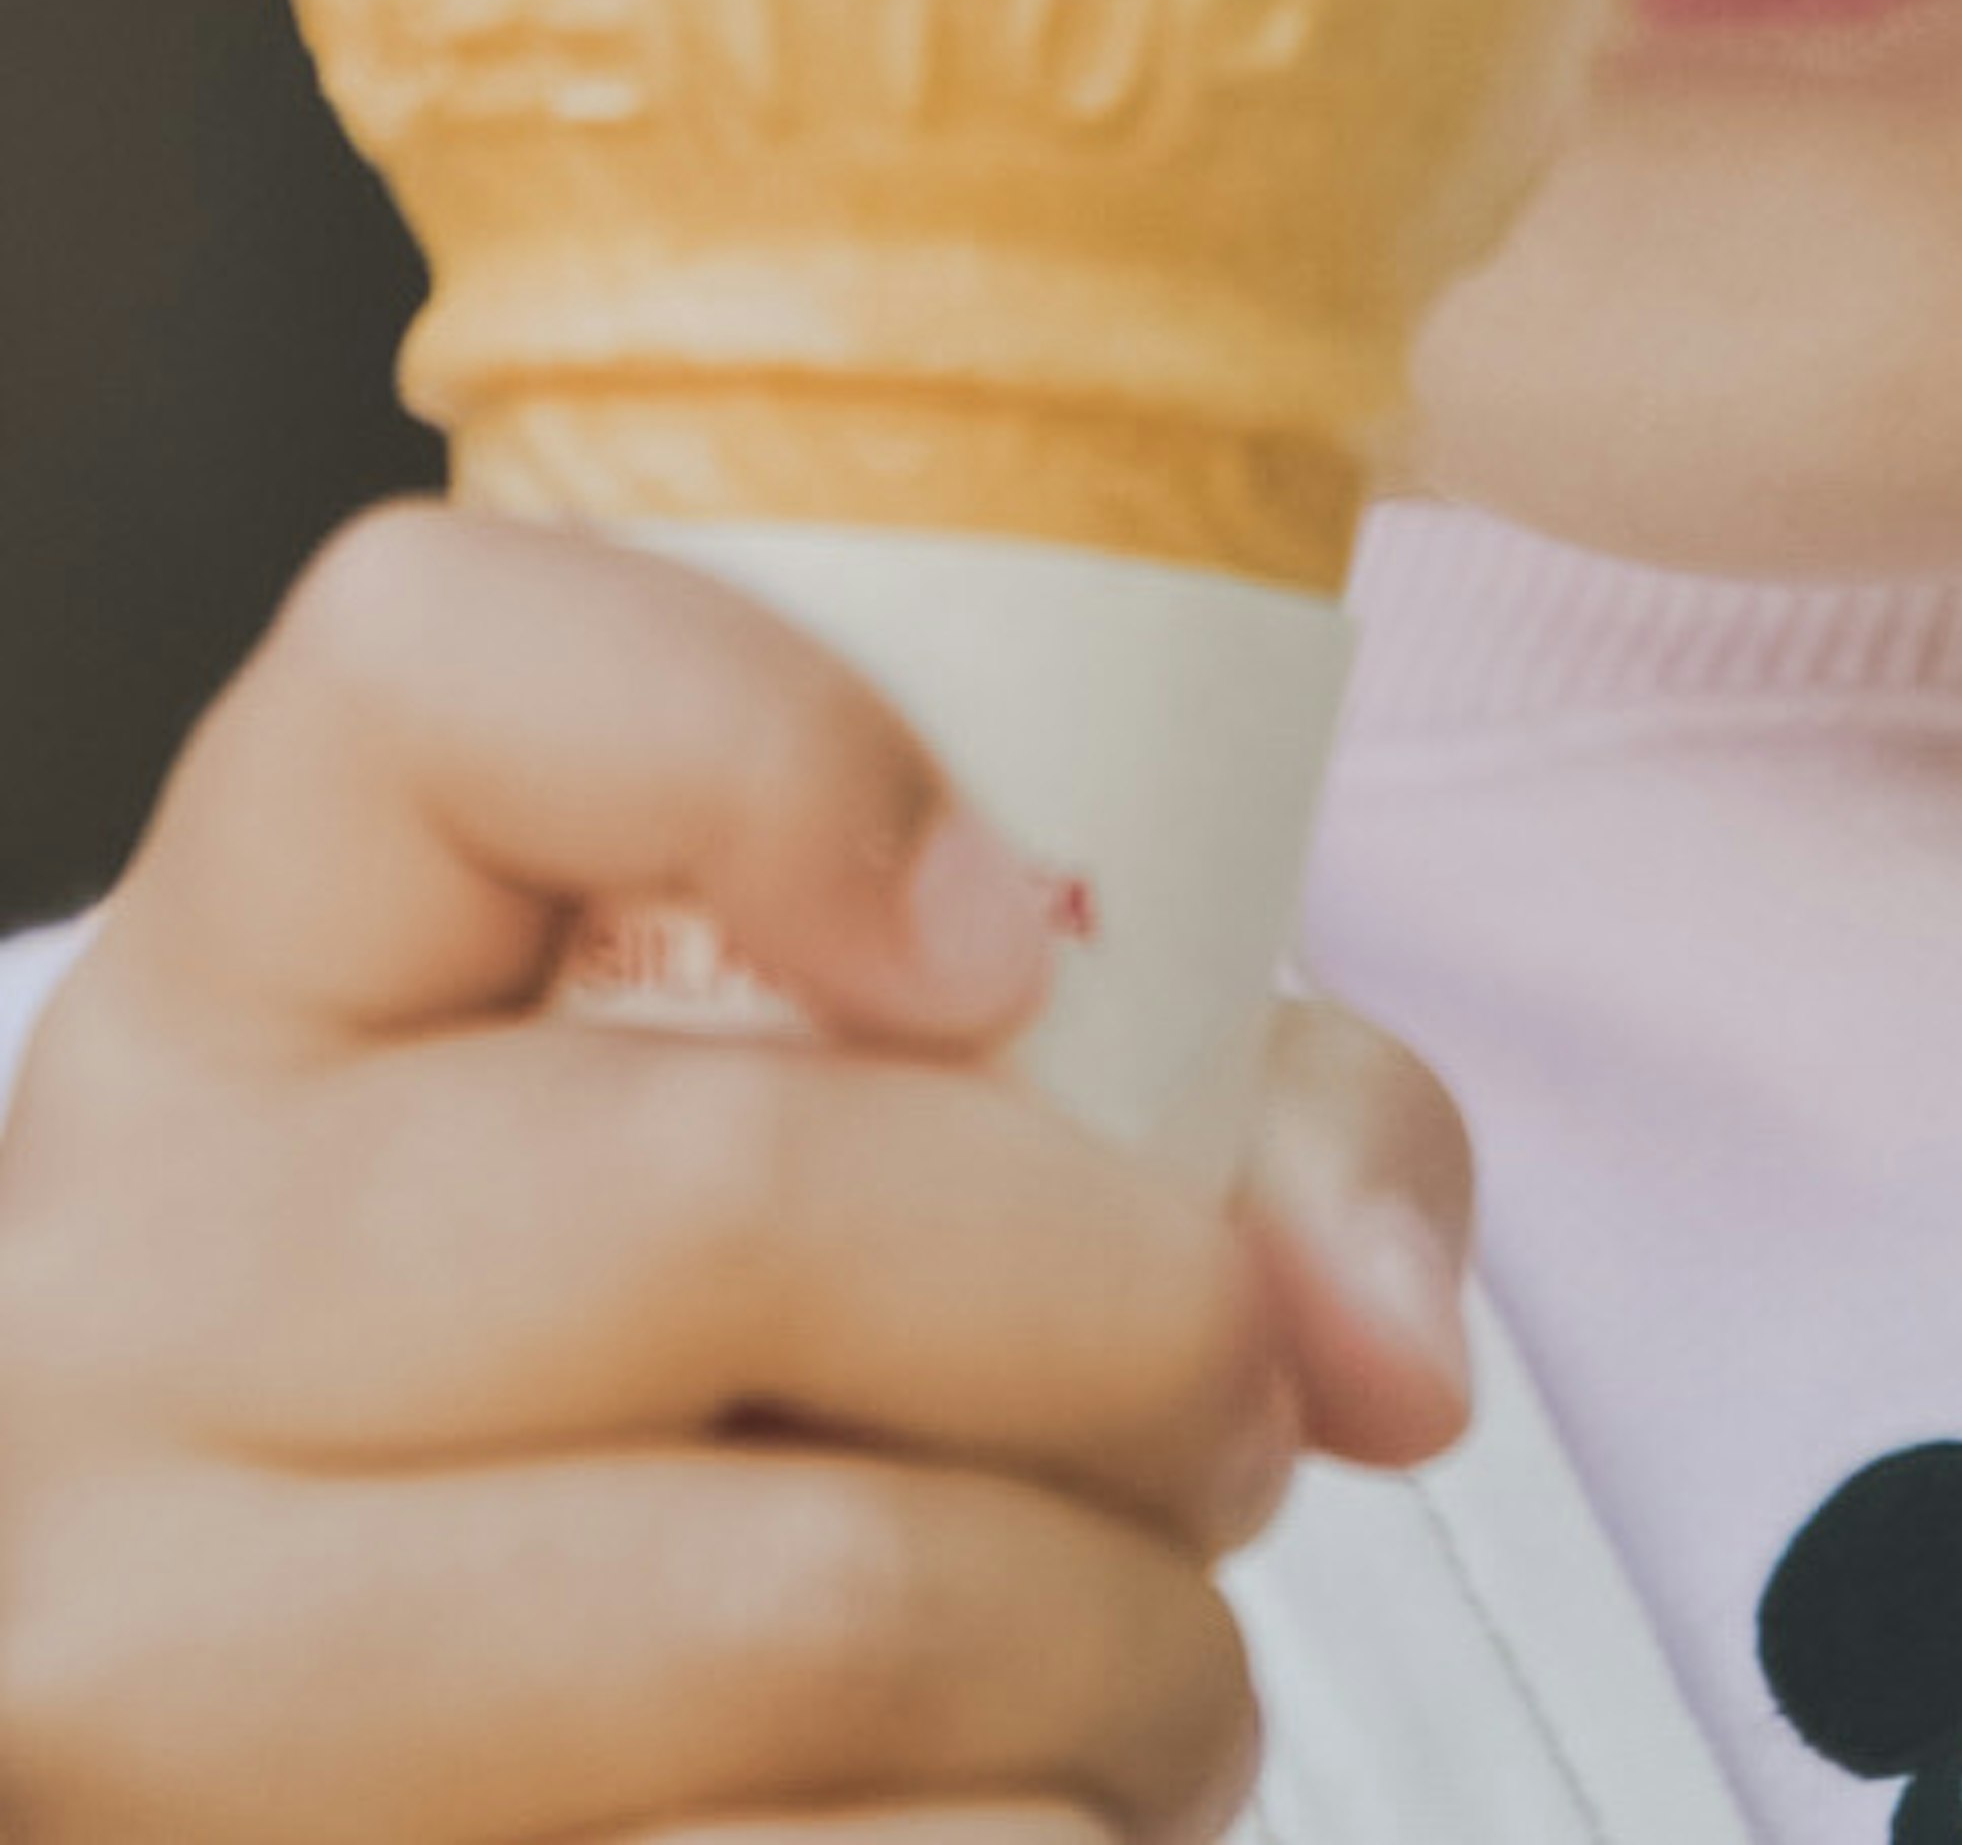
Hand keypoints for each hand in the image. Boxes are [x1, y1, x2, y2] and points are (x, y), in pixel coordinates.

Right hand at [0, 502, 1477, 1843]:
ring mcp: (159, 1656)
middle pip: (730, 1197)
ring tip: (1146, 1639)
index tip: (1008, 933)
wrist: (408, 1713)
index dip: (776, 755)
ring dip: (1128, 1651)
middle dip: (1136, 1324)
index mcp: (243, 975)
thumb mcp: (884, 1101)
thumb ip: (1209, 1088)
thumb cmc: (693, 1336)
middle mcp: (122, 1295)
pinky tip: (1012, 1804)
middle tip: (1226, 1399)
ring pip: (816, 1607)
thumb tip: (1391, 1338)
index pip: (431, 674)